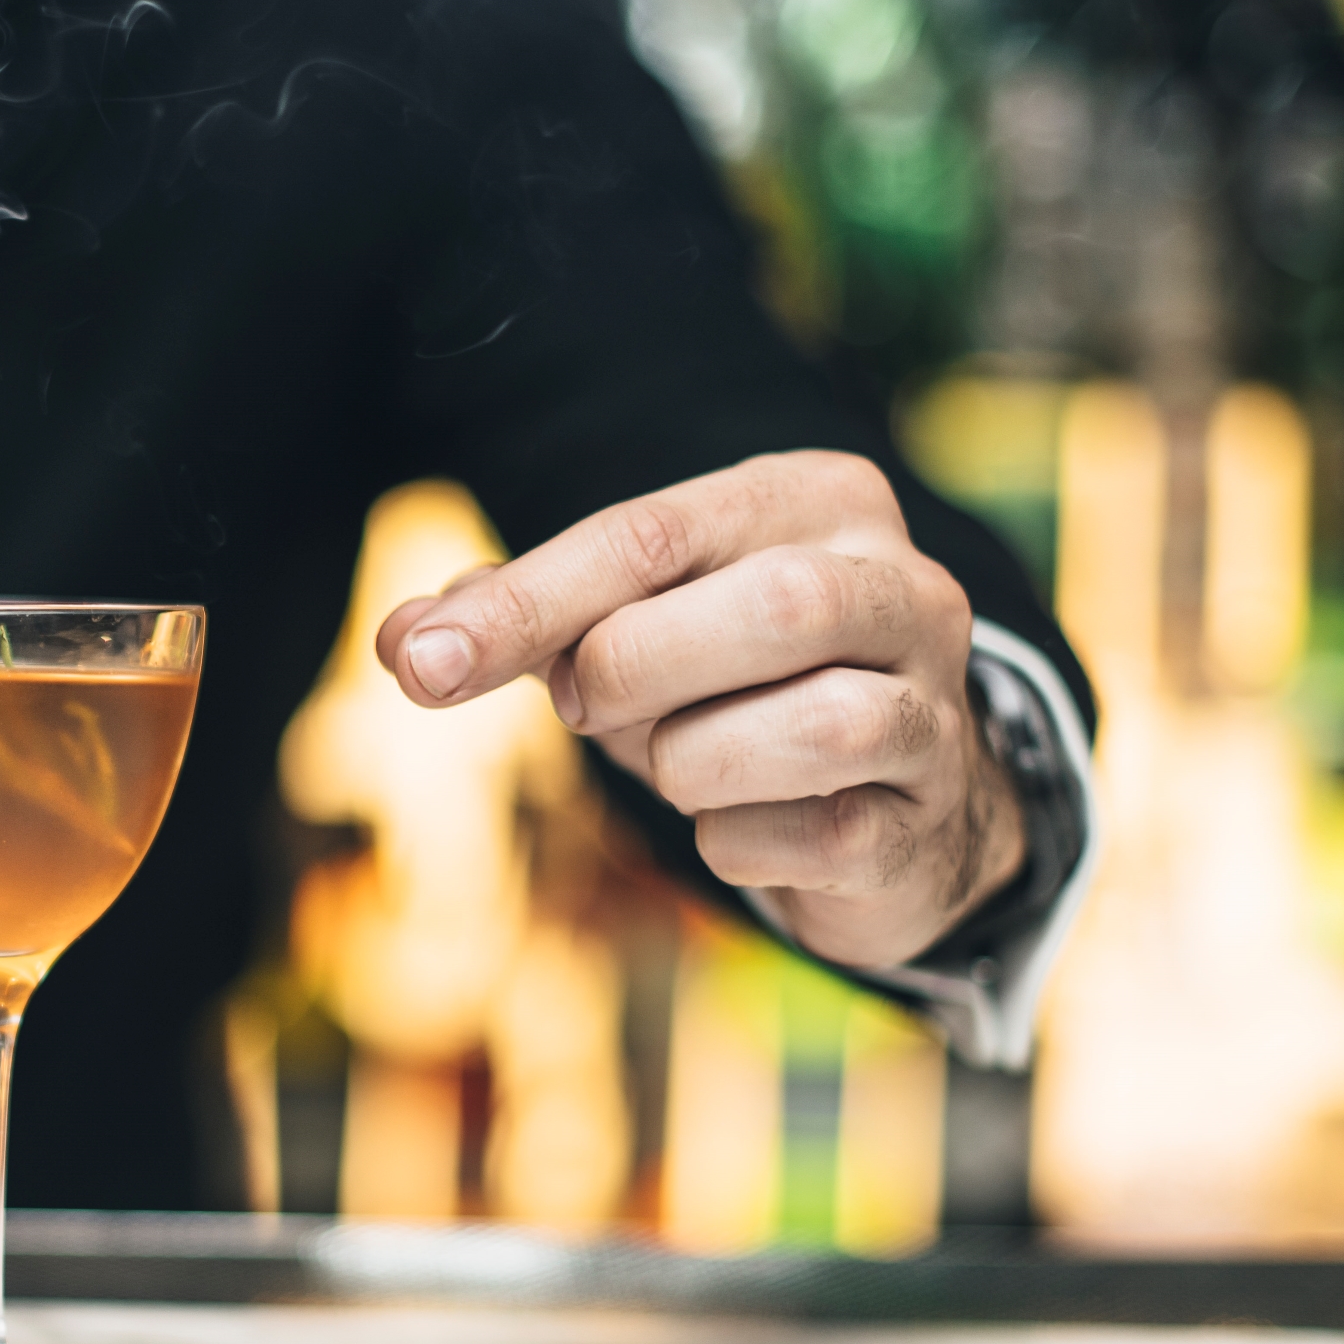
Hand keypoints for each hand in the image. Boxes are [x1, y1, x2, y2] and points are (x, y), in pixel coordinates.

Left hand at [373, 452, 1023, 969]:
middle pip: (772, 606)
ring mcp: (937, 704)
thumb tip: (405, 645)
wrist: (885, 809)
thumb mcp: (622, 632)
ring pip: (815, 723)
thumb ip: (514, 621)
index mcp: (816, 501)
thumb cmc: (728, 692)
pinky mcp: (931, 816)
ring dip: (695, 761)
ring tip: (682, 765)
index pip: (654, 534)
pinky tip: (742, 829)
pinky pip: (821, 835)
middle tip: (591, 710)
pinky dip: (740, 843)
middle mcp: (904, 585)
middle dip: (638, 670)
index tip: (423, 666)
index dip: (527, 602)